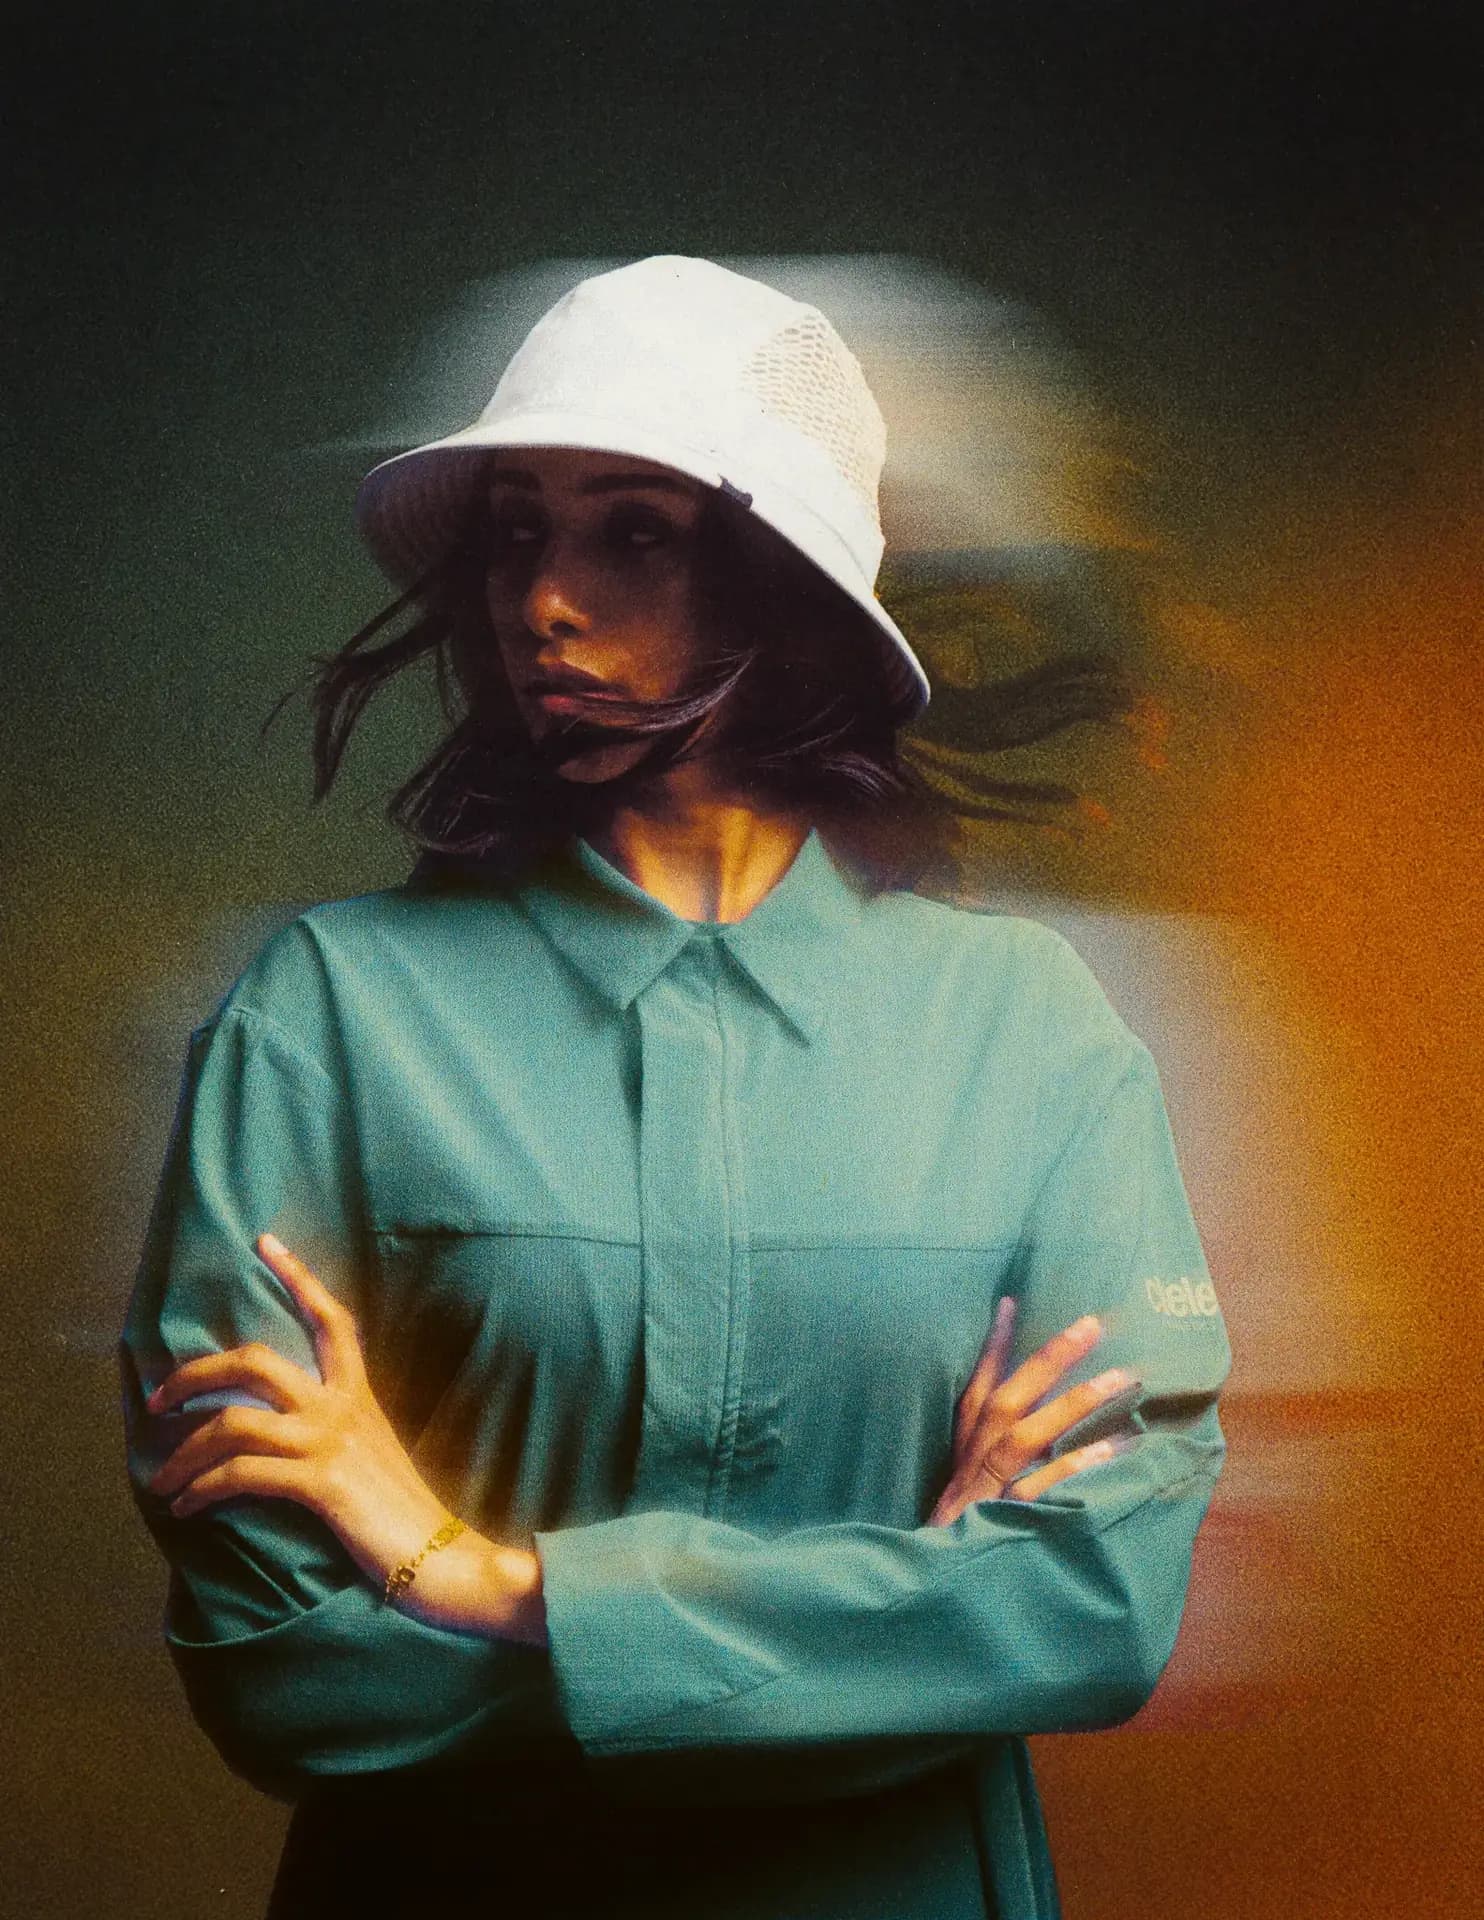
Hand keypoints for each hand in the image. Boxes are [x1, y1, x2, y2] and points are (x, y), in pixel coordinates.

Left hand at [145, 1233, 544, 1641]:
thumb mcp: (371, 1453)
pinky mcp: (321, 1483)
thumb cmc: (401, 1514)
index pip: (331, 1318)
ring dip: (183, 1452)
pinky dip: (202, 1489)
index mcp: (358, 1394)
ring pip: (234, 1421)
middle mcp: (342, 1407)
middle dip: (195, 1374)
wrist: (442, 1556)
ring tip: (160, 1480)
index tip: (266, 1242)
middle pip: (255, 1362)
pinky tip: (187, 1507)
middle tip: (158, 1399)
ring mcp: (331, 1442)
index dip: (298, 1276)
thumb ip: (335, 1430)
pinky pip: (242, 1474)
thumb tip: (281, 1430)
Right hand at [928, 1297, 1136, 1526]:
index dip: (992, 1346)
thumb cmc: (958, 1543)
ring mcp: (988, 1494)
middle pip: (1008, 1401)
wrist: (932, 1599)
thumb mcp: (965, 1494)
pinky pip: (1045, 1490)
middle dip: (1048, 1358)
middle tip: (1092, 1324)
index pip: (976, 1390)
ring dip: (1074, 1403)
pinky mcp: (1006, 1524)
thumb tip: (1032, 1424)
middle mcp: (972, 1466)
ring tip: (1123, 1378)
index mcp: (962, 1453)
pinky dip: (1077, 1465)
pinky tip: (1115, 1447)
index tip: (1010, 1302)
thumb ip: (988, 1458)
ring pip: (1027, 1437)